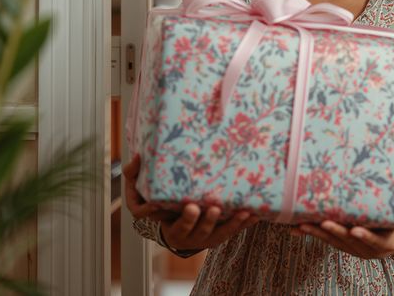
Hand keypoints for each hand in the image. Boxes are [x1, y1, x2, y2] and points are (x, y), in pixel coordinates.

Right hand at [122, 153, 258, 249]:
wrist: (173, 227)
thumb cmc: (157, 205)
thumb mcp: (140, 193)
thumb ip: (135, 175)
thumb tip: (136, 156)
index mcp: (171, 227)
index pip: (179, 226)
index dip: (185, 218)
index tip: (191, 206)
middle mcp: (189, 235)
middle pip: (199, 230)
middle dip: (207, 220)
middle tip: (214, 207)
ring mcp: (205, 237)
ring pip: (219, 233)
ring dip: (233, 223)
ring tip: (244, 212)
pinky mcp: (219, 235)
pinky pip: (233, 230)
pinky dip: (245, 223)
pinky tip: (258, 213)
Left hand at [297, 171, 393, 258]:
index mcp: (389, 240)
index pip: (378, 241)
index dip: (367, 237)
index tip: (356, 230)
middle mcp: (371, 249)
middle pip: (351, 243)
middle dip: (336, 233)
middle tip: (324, 223)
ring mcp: (356, 249)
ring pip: (336, 243)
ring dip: (319, 235)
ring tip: (304, 225)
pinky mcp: (344, 245)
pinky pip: (327, 242)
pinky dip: (313, 235)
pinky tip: (297, 229)